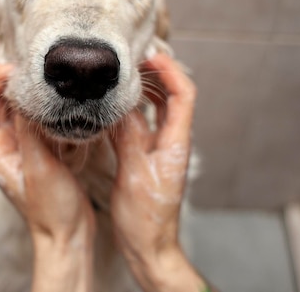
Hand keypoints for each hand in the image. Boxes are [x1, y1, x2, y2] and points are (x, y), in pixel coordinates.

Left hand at [0, 64, 94, 291]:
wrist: (67, 237)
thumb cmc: (51, 210)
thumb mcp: (40, 166)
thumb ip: (30, 131)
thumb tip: (25, 94)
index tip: (18, 70)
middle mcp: (2, 145)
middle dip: (12, 81)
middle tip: (38, 71)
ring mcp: (19, 148)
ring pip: (16, 109)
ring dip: (29, 94)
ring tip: (51, 84)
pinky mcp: (38, 151)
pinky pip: (35, 121)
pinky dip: (44, 109)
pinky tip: (61, 107)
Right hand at [110, 54, 206, 291]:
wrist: (149, 245)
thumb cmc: (145, 216)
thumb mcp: (134, 172)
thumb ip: (128, 136)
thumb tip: (119, 103)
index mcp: (175, 142)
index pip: (184, 94)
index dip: (170, 70)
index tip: (149, 55)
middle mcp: (172, 141)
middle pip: (173, 96)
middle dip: (157, 73)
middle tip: (133, 58)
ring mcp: (161, 148)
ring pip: (158, 109)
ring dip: (145, 89)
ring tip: (123, 74)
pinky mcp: (148, 156)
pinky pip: (143, 124)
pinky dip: (133, 109)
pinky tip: (115, 106)